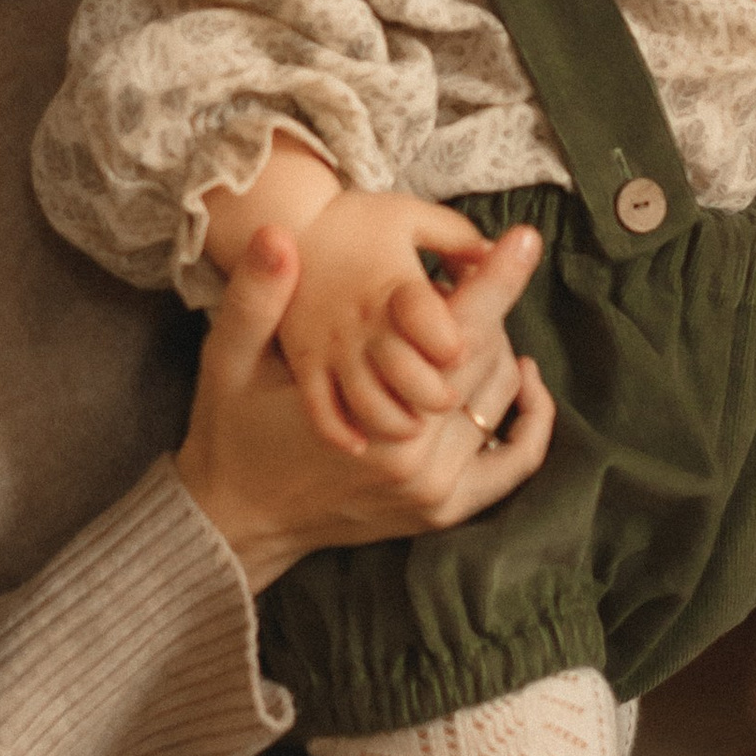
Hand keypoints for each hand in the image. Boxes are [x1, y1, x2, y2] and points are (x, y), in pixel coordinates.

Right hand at [175, 223, 554, 592]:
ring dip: (496, 353)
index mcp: (371, 406)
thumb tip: (277, 238)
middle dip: (482, 311)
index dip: (496, 277)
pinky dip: (528, 420)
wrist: (236, 518)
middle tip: (461, 281)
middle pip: (485, 356)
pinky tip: (523, 382)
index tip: (524, 238)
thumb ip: (256, 296)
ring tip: (468, 324)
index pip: (458, 327)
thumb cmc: (233, 428)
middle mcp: (413, 453)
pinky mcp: (441, 509)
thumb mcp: (228, 355)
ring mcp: (432, 487)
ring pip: (499, 397)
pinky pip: (513, 461)